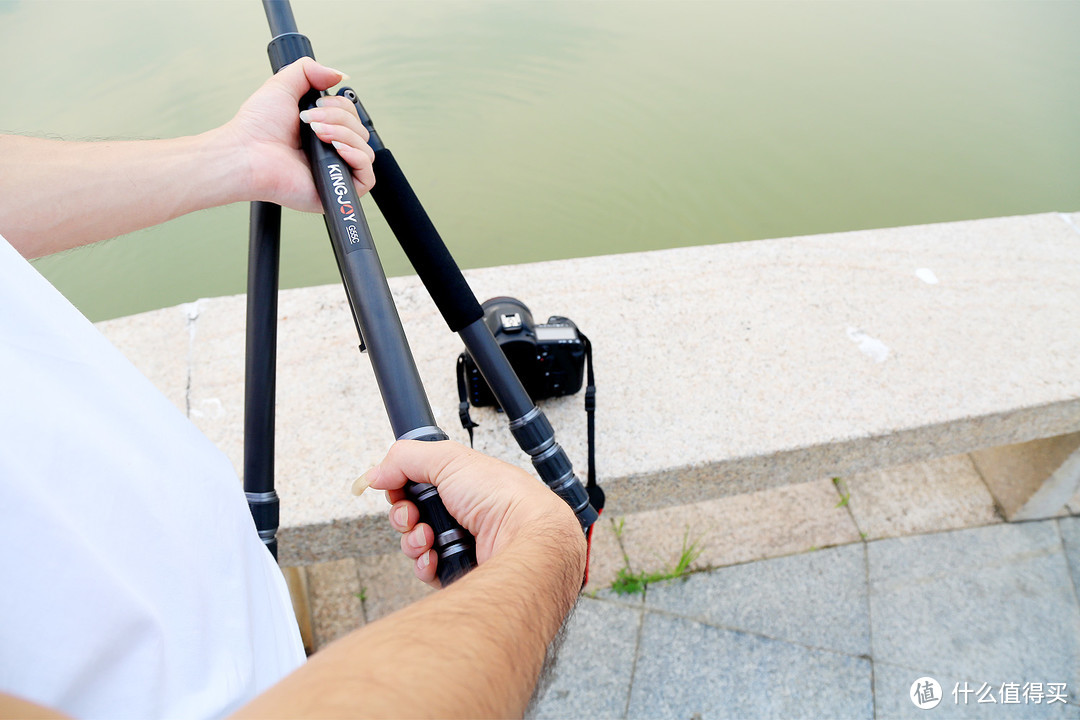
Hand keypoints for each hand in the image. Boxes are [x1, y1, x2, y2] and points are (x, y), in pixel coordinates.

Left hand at [220, 57, 374, 211]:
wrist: (247, 154)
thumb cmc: (256, 127)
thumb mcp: (283, 85)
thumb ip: (310, 70)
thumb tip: (340, 75)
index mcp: (321, 131)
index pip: (352, 118)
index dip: (341, 107)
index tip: (317, 105)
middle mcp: (329, 152)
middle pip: (361, 131)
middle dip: (339, 118)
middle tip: (311, 121)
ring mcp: (334, 171)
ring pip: (365, 150)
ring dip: (345, 134)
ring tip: (318, 134)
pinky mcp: (336, 189)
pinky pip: (367, 177)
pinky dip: (357, 157)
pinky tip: (337, 148)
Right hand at [360, 440, 585, 587]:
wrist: (526, 540)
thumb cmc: (502, 498)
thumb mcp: (448, 460)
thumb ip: (405, 458)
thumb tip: (375, 473)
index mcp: (463, 483)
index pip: (417, 483)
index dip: (400, 486)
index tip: (395, 487)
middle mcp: (462, 511)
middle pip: (411, 514)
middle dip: (404, 515)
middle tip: (413, 515)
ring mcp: (461, 542)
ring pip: (416, 544)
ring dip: (413, 540)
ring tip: (429, 538)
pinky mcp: (460, 570)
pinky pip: (427, 570)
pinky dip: (425, 564)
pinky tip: (434, 558)